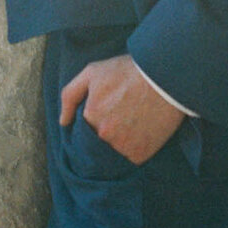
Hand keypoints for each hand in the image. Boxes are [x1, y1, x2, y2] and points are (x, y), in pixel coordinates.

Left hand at [59, 54, 184, 165]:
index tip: (110, 106)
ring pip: (115, 149)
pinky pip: (132, 156)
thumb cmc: (128, 71)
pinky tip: (143, 129)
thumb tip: (63, 122)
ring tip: (135, 119)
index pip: (85, 127)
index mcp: (90, 116)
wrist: (164, 77)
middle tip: (124, 112)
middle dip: (108, 128)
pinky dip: (136, 146)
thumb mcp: (92, 72)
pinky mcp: (140, 154)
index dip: (97, 116)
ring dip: (122, 139)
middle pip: (100, 139)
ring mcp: (122, 147)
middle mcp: (104, 135)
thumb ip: (70, 96)